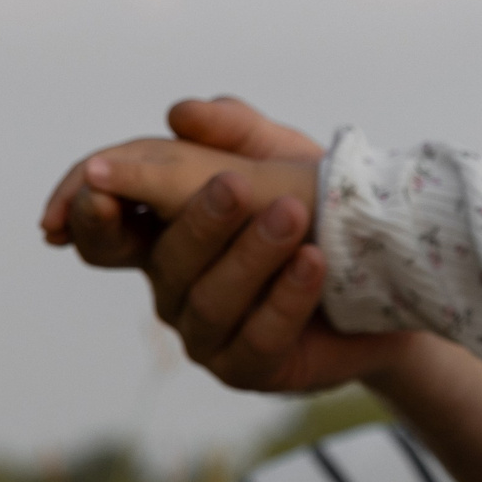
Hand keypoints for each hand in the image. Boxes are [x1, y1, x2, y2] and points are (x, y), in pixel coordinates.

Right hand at [41, 98, 396, 394]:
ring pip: (211, 298)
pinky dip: (286, 297)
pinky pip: (259, 336)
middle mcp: (174, 286)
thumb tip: (180, 113)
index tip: (98, 189)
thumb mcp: (284, 158)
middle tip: (236, 185)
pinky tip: (313, 263)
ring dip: (252, 254)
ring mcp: (206, 333)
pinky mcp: (250, 368)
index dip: (88, 212)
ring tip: (294, 214)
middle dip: (198, 221)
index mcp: (164, 233)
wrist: (393, 276)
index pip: (105, 229)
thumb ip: (235, 133)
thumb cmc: (323, 210)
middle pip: (165, 259)